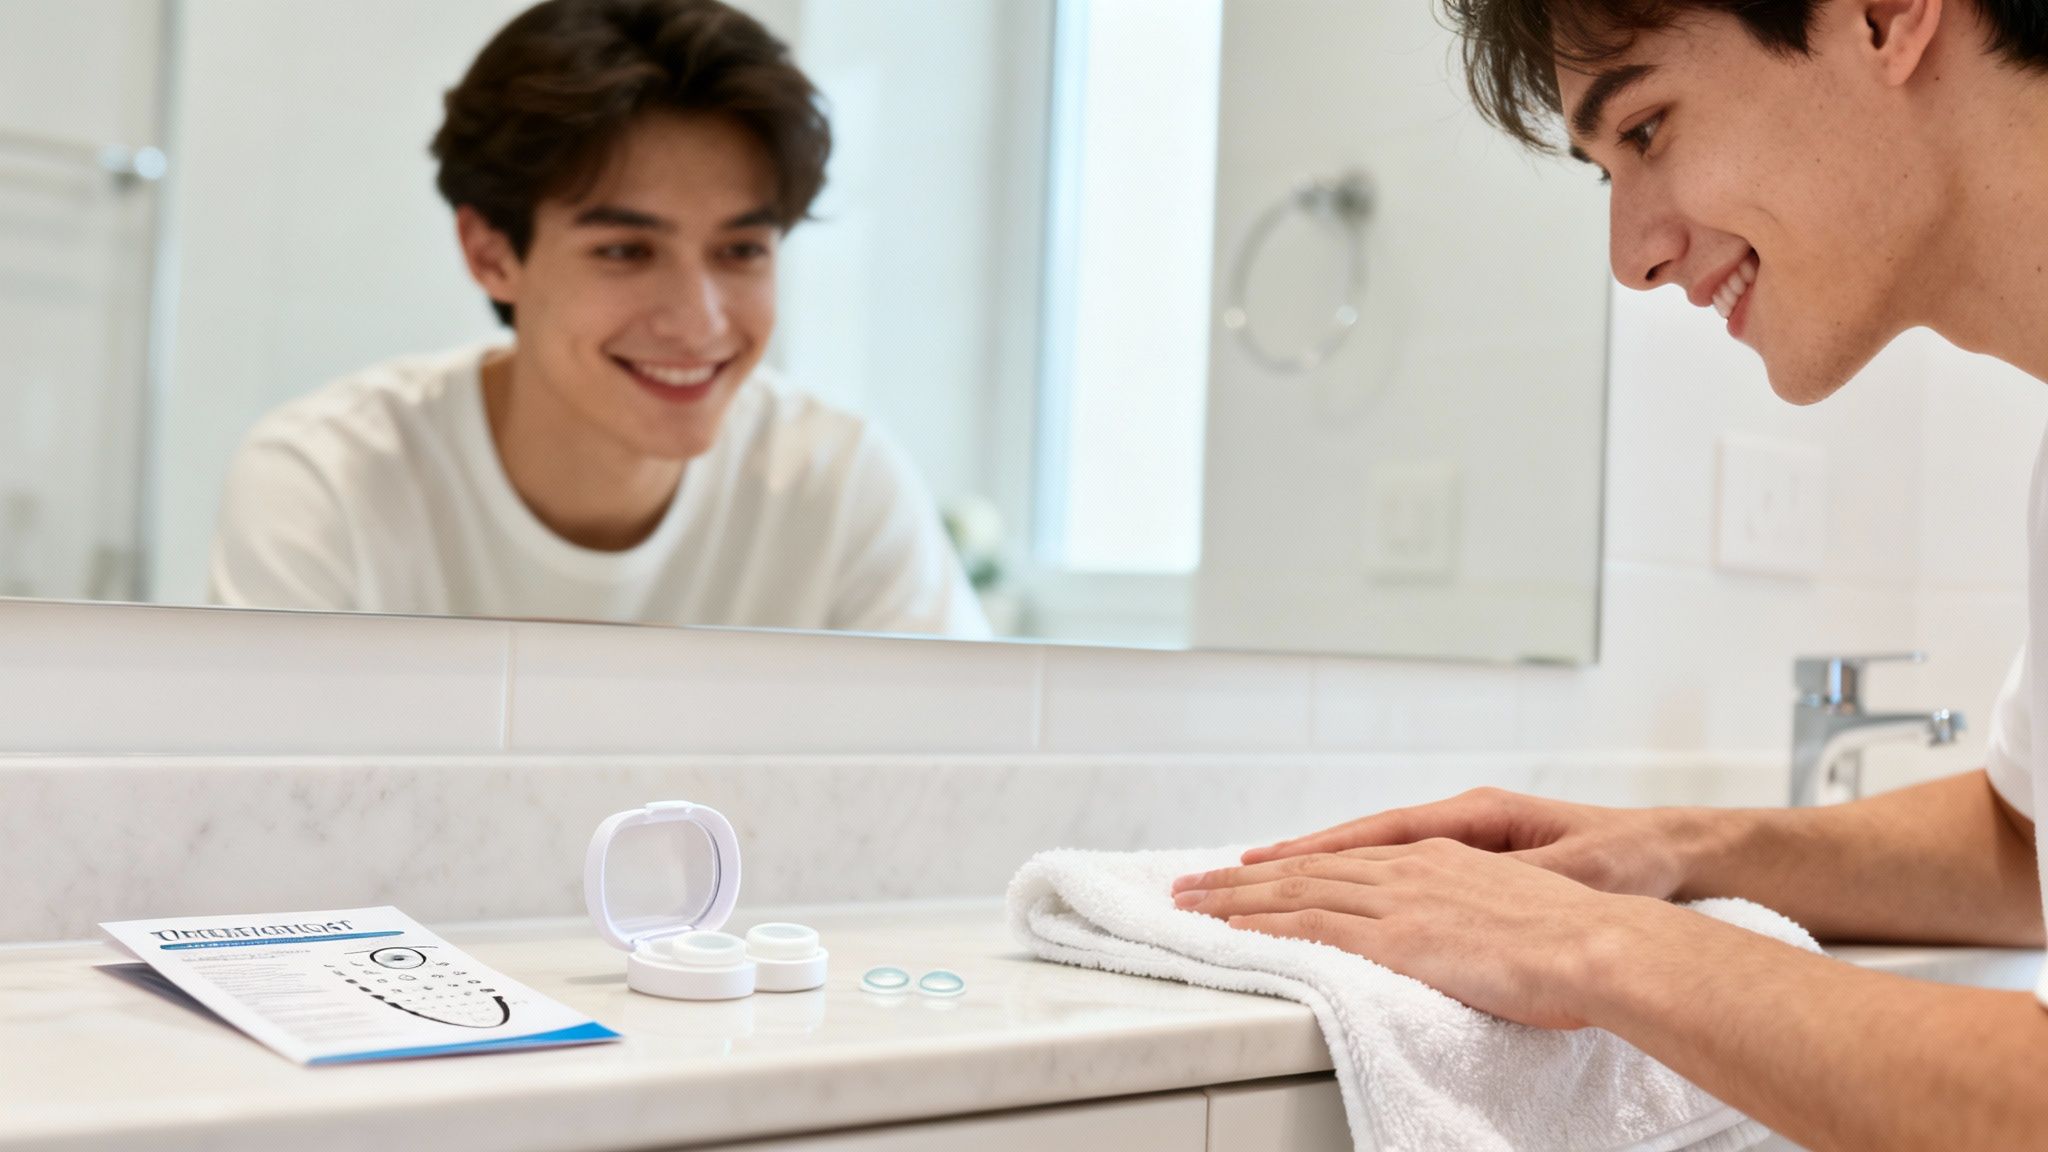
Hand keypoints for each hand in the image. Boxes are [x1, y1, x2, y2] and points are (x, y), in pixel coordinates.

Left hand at [1171, 838, 1672, 1029]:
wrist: (1608, 940)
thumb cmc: (1586, 936)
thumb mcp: (1521, 910)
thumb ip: (1477, 917)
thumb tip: (1460, 940)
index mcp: (1443, 857)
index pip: (1350, 859)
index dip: (1297, 865)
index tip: (1254, 871)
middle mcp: (1413, 867)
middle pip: (1309, 868)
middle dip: (1244, 878)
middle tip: (1191, 884)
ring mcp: (1403, 898)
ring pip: (1297, 891)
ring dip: (1236, 897)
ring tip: (1189, 903)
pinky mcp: (1400, 935)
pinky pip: (1313, 925)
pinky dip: (1265, 925)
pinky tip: (1229, 930)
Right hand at [1243, 787, 1701, 900]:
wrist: (1673, 852)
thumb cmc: (1629, 860)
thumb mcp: (1577, 871)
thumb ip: (1520, 880)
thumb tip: (1478, 891)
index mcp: (1478, 816)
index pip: (1379, 834)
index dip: (1319, 852)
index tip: (1262, 865)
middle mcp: (1462, 822)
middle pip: (1359, 842)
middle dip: (1292, 858)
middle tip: (1228, 873)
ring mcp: (1464, 838)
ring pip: (1370, 854)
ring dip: (1312, 866)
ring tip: (1251, 878)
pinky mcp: (1474, 858)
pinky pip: (1394, 867)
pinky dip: (1350, 876)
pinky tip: (1322, 888)